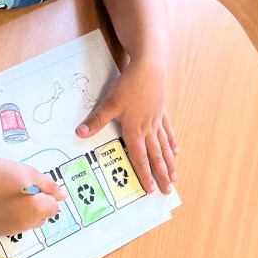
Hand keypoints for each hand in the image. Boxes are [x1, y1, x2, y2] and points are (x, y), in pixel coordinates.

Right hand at [0, 156, 65, 236]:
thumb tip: (63, 197)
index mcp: (36, 209)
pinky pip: (14, 227)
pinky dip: (13, 219)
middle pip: (42, 218)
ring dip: (27, 214)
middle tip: (22, 192)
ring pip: (29, 224)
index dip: (46, 197)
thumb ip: (50, 187)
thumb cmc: (2, 172)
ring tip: (11, 198)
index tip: (34, 188)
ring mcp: (11, 230)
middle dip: (38, 207)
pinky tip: (2, 206)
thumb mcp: (30, 173)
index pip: (53, 208)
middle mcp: (25, 224)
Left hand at [76, 56, 176, 194]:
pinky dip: (171, 142)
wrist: (149, 66)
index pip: (140, 158)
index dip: (144, 175)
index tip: (150, 190)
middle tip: (167, 191)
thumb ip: (96, 120)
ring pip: (164, 147)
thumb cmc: (129, 85)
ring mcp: (157, 121)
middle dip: (161, 175)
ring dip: (169, 163)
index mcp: (135, 131)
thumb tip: (80, 133)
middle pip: (156, 157)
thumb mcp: (109, 103)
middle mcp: (148, 129)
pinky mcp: (162, 111)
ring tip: (174, 178)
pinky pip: (168, 131)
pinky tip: (176, 151)